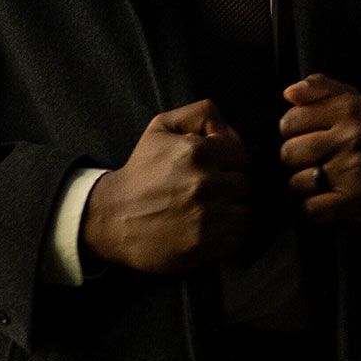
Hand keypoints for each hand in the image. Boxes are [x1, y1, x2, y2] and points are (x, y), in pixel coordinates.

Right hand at [80, 99, 252, 273]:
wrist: (114, 217)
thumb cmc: (140, 171)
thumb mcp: (161, 127)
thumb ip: (200, 114)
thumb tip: (231, 129)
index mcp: (197, 152)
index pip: (243, 156)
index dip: (231, 162)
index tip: (217, 169)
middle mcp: (205, 184)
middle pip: (246, 185)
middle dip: (232, 187)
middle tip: (212, 191)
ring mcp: (207, 218)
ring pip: (245, 213)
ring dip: (232, 212)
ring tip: (211, 211)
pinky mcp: (204, 246)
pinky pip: (236, 239)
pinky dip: (226, 236)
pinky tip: (207, 230)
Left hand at [279, 72, 360, 228]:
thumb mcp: (352, 105)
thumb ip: (320, 89)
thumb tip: (289, 93)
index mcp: (352, 109)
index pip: (290, 121)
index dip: (295, 134)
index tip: (313, 139)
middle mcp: (355, 137)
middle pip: (288, 153)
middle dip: (298, 162)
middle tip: (320, 163)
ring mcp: (357, 170)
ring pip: (296, 183)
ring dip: (306, 188)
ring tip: (327, 182)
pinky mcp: (358, 202)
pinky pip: (310, 208)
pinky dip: (315, 210)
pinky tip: (330, 202)